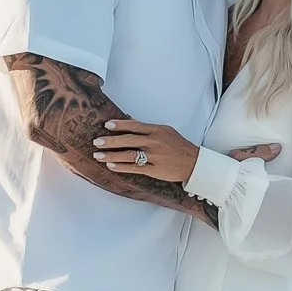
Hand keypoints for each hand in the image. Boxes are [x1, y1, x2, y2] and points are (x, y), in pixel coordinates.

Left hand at [92, 120, 276, 182]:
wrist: (195, 163)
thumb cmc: (179, 146)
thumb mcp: (166, 131)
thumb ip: (148, 128)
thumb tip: (130, 120)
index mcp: (157, 130)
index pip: (134, 126)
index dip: (120, 125)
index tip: (106, 125)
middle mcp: (155, 142)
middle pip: (128, 140)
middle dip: (110, 141)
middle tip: (96, 141)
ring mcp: (155, 156)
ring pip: (129, 155)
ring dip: (111, 155)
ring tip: (99, 155)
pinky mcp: (155, 170)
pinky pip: (135, 168)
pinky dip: (122, 166)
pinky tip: (111, 165)